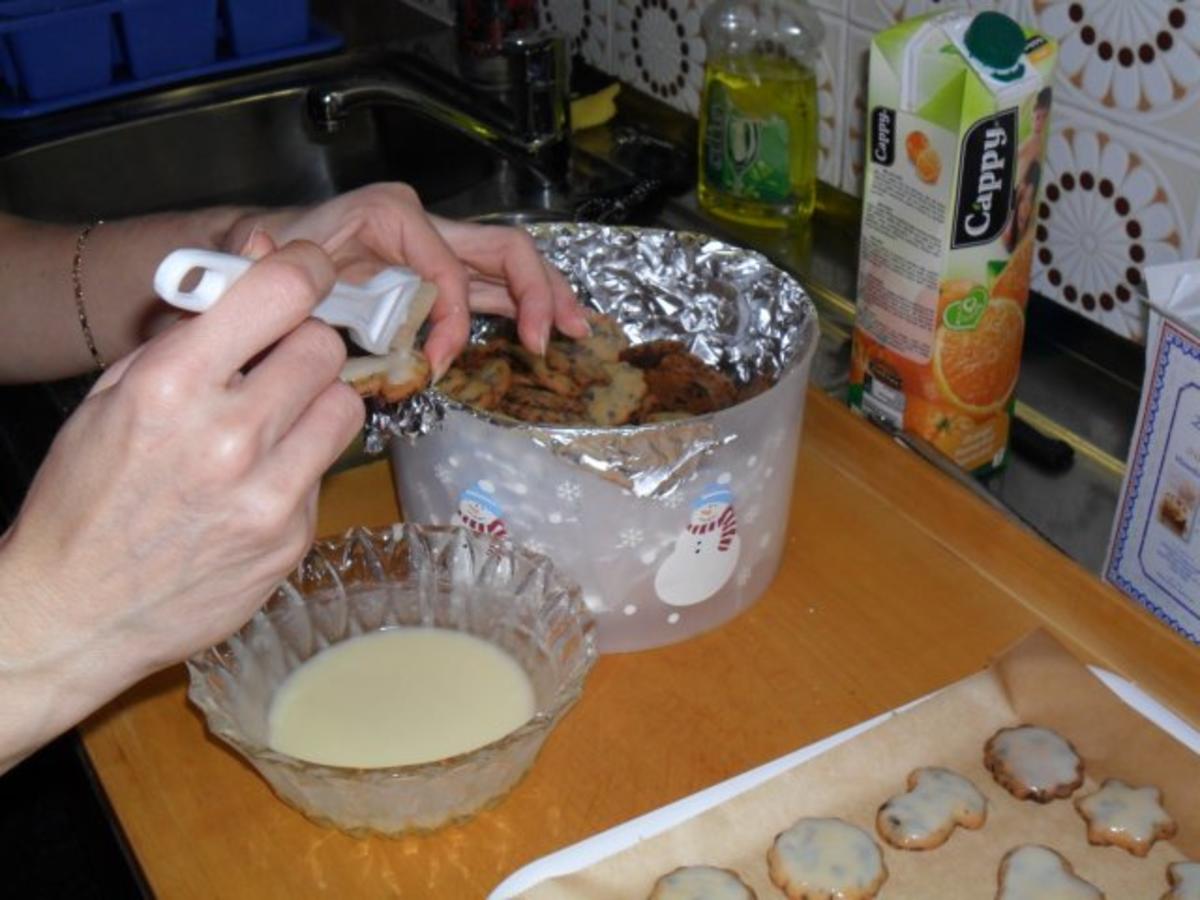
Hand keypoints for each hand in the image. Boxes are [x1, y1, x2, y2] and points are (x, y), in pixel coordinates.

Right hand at [0, 242, 362, 762]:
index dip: (307, 271)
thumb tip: (261, 257)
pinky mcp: (293, 538)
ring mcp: (268, 494)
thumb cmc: (88, 494)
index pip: (282, 293)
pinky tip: (258, 482)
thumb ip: (193, 326)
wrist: (75, 611)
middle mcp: (228, 437)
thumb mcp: (116, 393)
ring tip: (275, 422)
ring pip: (345, 406)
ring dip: (317, 403)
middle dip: (303, 347)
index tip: (311, 272)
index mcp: (172, 385)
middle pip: (325, 348)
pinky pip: (328, 471)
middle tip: (276, 365)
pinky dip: (302, 465)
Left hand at [228, 183, 588, 375]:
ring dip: (547, 297)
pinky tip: (549, 329)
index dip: (451, 319)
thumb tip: (267, 255)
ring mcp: (440, 249)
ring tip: (578, 330)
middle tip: (553, 336)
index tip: (436, 364)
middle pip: (504, 249)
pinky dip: (524, 307)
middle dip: (536, 290)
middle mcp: (426, 225)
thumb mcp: (270, 256)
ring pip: (510, 266)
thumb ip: (271, 263)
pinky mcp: (443, 274)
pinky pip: (493, 287)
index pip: (447, 269)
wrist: (270, 253)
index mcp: (392, 216)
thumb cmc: (275, 253)